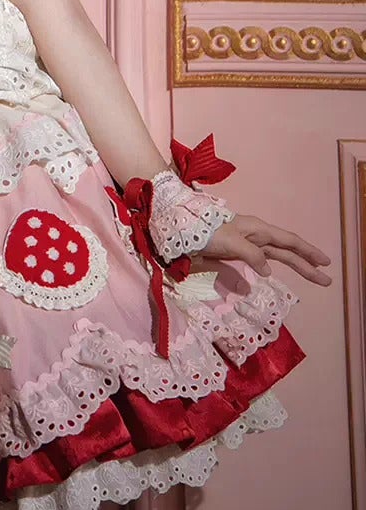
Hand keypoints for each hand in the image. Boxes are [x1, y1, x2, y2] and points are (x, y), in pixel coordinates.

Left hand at [204, 211, 330, 286]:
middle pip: (289, 251)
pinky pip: (262, 259)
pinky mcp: (238, 252)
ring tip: (312, 277)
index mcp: (259, 230)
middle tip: (327, 280)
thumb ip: (252, 256)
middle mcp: (258, 236)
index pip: (290, 242)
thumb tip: (268, 271)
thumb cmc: (207, 233)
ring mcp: (248, 244)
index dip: (308, 252)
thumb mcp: (231, 243)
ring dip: (295, 266)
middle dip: (308, 264)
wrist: (182, 230)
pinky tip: (273, 275)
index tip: (326, 262)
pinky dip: (272, 266)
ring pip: (278, 256)